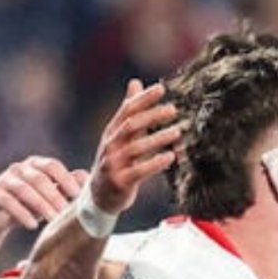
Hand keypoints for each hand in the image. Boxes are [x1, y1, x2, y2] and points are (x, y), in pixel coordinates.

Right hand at [0, 156, 85, 235]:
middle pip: (40, 179)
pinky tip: (33, 226)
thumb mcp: (51, 196)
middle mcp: (20, 168)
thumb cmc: (30, 205)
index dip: (66, 179)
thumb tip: (87, 177)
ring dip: (41, 206)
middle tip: (66, 214)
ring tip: (52, 221)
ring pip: (24, 190)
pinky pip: (8, 202)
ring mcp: (4, 179)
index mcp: (36, 165)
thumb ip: (66, 187)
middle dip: (55, 197)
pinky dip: (22, 214)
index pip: (53, 166)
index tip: (78, 197)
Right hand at [88, 79, 181, 215]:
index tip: (161, 88)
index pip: (127, 110)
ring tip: (177, 132)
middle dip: (152, 116)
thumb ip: (129, 112)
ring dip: (158, 138)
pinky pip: (139, 170)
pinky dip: (155, 163)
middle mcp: (110, 145)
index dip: (143, 99)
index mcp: (111, 132)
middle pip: (131, 125)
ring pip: (136, 147)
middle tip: (173, 110)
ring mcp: (113, 164)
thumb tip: (136, 82)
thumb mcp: (119, 136)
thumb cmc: (115, 163)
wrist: (100, 196)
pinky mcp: (120, 181)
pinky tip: (171, 156)